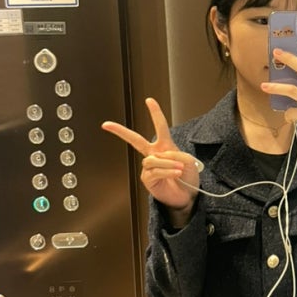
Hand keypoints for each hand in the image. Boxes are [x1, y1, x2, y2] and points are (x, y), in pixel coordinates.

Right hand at [102, 98, 199, 219]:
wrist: (188, 196)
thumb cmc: (188, 177)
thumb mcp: (189, 161)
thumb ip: (176, 154)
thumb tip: (161, 155)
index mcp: (164, 147)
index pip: (159, 127)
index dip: (155, 113)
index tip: (149, 101)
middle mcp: (154, 155)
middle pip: (135, 140)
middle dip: (121, 131)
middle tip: (107, 124)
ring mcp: (149, 167)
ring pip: (153, 159)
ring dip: (168, 163)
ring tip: (179, 169)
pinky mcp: (147, 179)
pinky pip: (155, 171)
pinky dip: (167, 171)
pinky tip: (175, 174)